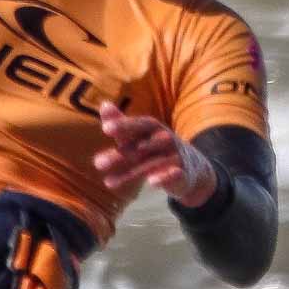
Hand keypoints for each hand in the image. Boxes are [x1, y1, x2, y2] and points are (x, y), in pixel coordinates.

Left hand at [94, 102, 217, 205]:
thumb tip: (104, 105)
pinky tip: (151, 182)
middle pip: (141, 147)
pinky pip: (174, 175)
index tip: (105, 128)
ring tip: (108, 183)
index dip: (124, 125)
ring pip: (150, 165)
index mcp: (154, 128)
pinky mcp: (181, 174)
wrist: (191, 167)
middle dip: (120, 155)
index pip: (139, 125)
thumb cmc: (156, 148)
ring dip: (129, 174)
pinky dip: (164, 177)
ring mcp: (174, 157)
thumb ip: (122, 123)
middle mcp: (165, 140)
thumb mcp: (139, 135)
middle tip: (97, 164)